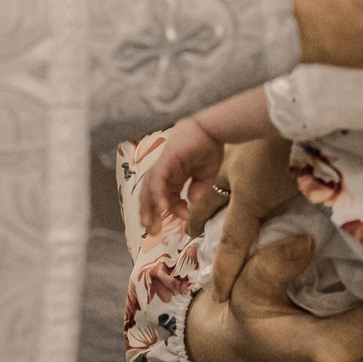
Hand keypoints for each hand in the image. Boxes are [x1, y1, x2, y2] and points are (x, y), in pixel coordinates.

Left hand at [139, 115, 226, 235]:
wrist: (213, 129)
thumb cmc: (210, 147)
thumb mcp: (206, 175)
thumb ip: (198, 189)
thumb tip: (192, 202)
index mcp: (173, 175)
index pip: (166, 197)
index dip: (172, 211)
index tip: (183, 220)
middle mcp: (165, 172)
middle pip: (151, 196)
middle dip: (151, 214)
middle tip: (154, 232)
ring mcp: (163, 166)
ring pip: (149, 189)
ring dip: (149, 207)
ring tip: (150, 224)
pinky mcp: (166, 160)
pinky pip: (158, 179)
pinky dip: (157, 193)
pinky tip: (162, 206)